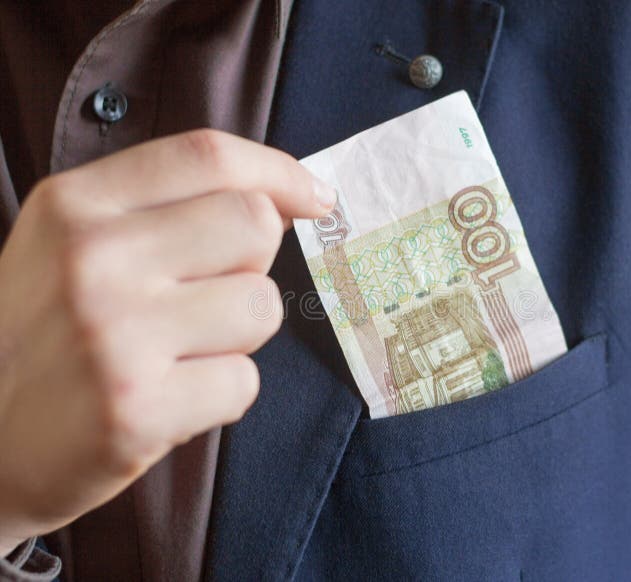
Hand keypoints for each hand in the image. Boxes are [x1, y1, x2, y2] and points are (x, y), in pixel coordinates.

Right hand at [0, 129, 334, 555]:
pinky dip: (220, 396)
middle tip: (204, 300)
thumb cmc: (44, 338)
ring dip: (237, 336)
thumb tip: (281, 199)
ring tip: (177, 356)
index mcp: (75, 206)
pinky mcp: (134, 409)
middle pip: (252, 225)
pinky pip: (243, 383)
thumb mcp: (74, 248)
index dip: (279, 171)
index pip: (206, 157)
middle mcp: (92, 259)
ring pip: (260, 306)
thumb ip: (166, 211)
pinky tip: (168, 401)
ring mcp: (113, 335)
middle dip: (251, 265)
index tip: (317, 199)